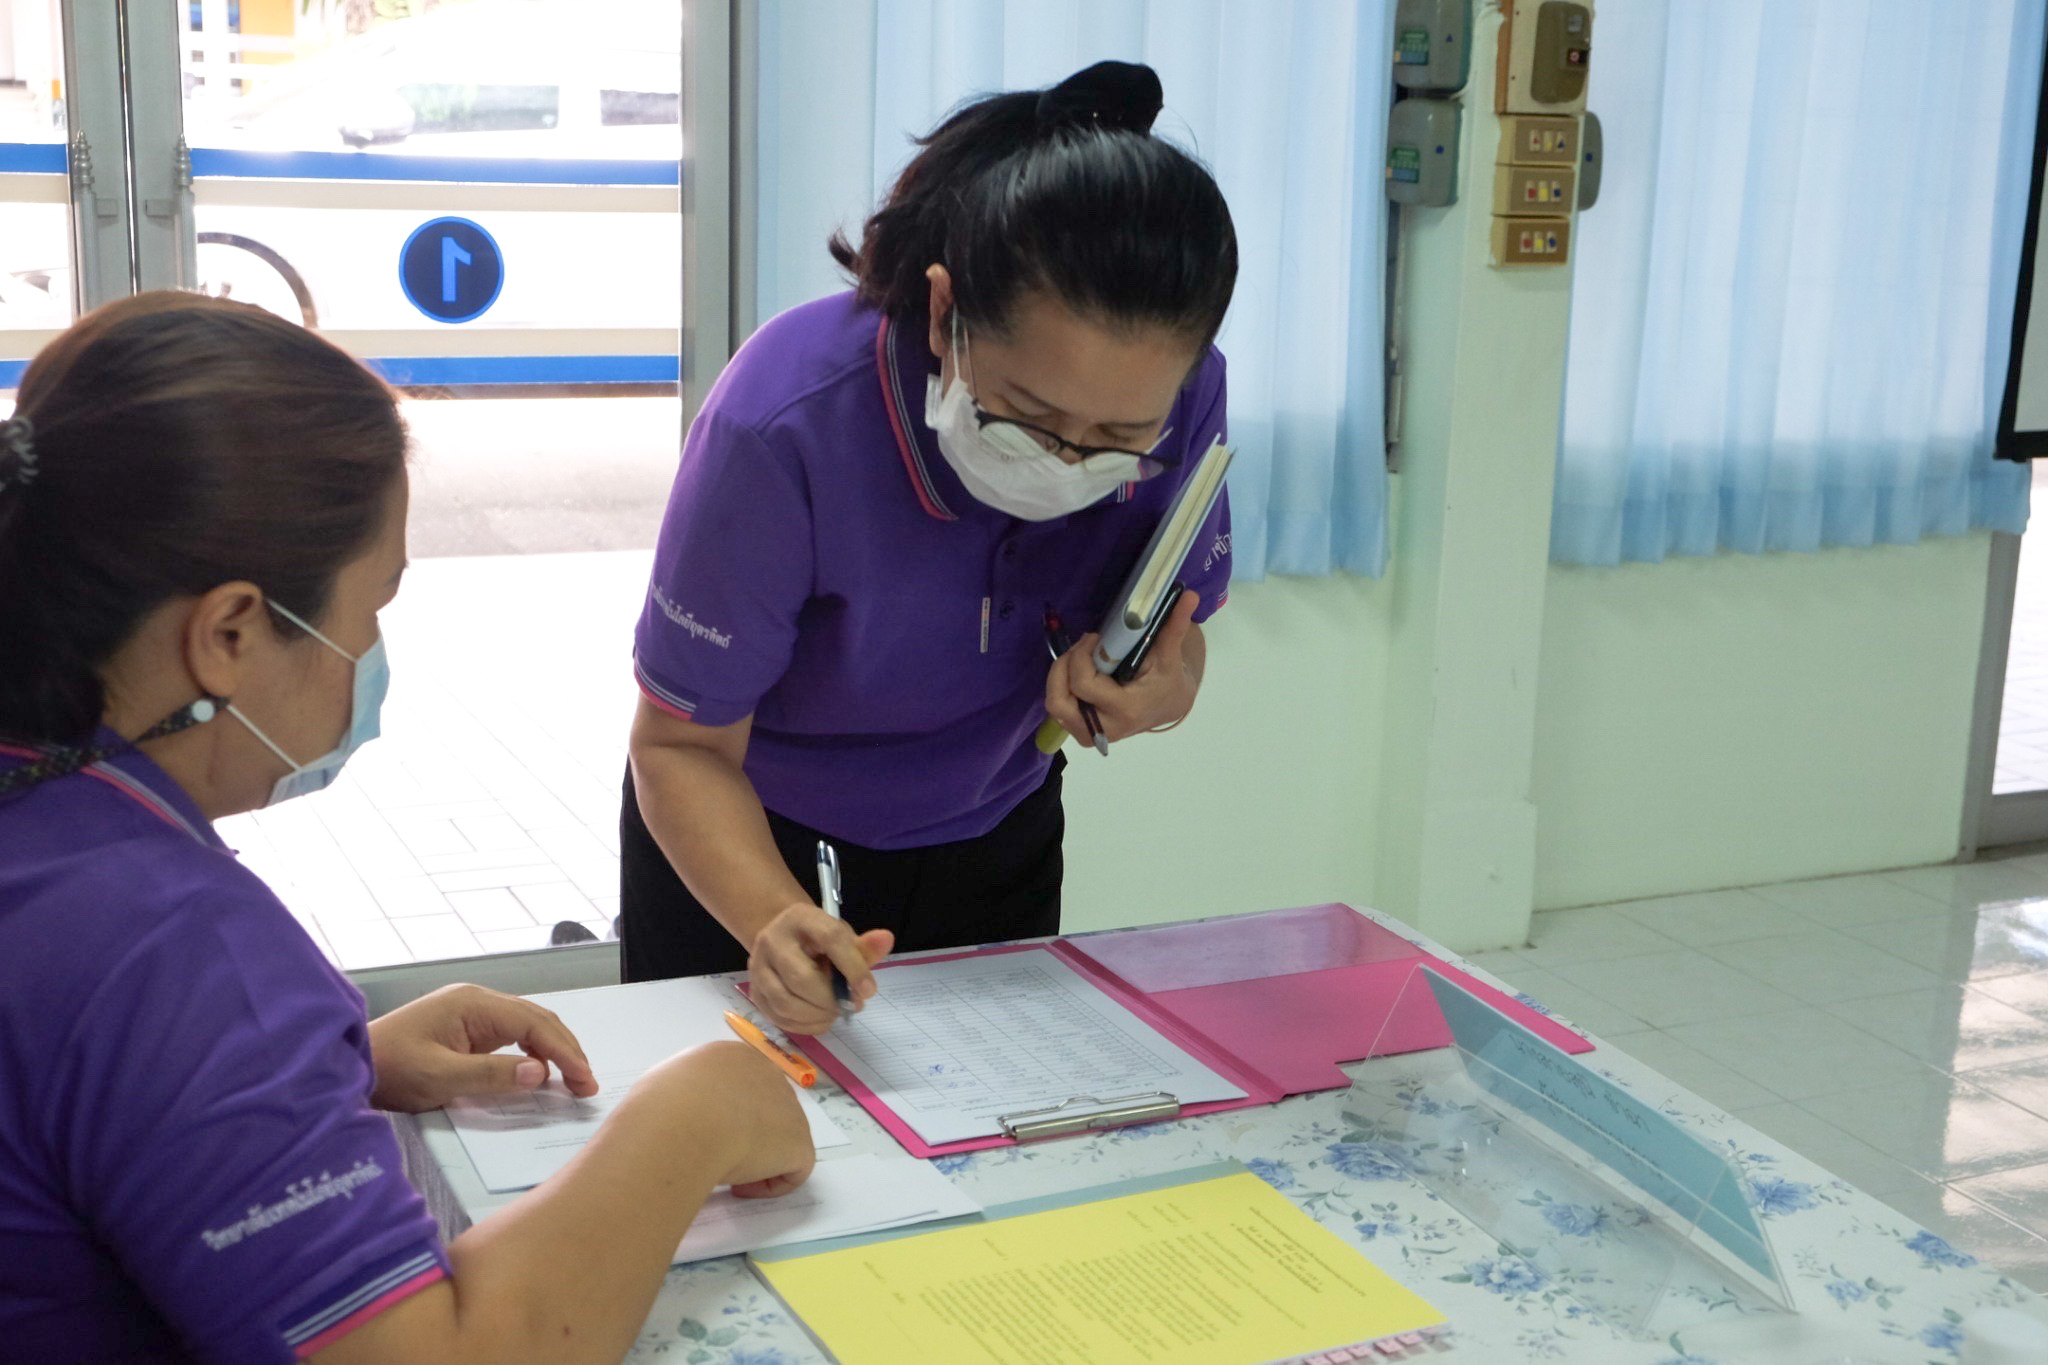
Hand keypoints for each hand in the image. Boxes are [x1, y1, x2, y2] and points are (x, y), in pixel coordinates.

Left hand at [366, 983, 597, 1112]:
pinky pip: (512, 1037)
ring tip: (573, 1081)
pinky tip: (539, 1074)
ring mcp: (473, 1015)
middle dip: (566, 1050)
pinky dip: (533, 1054)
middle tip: (587, 1085)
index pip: (534, 1024)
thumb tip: (540, 1074)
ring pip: (528, 1027)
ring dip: (553, 1052)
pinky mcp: (467, 1031)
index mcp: (474, 1004)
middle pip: (537, 1020)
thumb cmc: (389, 1068)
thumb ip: (490, 1075)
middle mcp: (478, 1002)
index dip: (563, 1051)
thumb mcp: (438, 1077)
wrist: (350, 1064)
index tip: (583, 1080)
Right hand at [650, 1040, 818, 1197]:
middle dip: (745, 1136)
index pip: (738, 1087)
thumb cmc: (661, 1105)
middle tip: (715, 1158)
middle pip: (764, 1110)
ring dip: (756, 1160)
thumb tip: (678, 1113)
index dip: (724, 1116)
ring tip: (724, 1174)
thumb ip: (679, 1095)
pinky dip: (768, 1185)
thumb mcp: (660, 1088)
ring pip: (780, 1139)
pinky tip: (739, 1188)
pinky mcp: (799, 1140)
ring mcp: (788, 1106)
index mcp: (731, 1057)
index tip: (702, 1137)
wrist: (681, 1122)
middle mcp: (765, 1073)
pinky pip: (793, 1169)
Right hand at [747, 902, 892, 1036]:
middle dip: (830, 1000)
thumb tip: (886, 940)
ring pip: (786, 1002)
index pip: (829, 938)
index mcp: (800, 918)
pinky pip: (778, 1017)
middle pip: (801, 978)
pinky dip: (805, 1026)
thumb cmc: (818, 941)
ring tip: (834, 1013)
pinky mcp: (754, 992)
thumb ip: (863, 946)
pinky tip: (820, 1020)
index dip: (853, 967)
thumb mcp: (842, 937)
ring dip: (817, 1016)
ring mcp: (758, 968)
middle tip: (849, 1006)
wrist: (783, 941)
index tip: (869, 990)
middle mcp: (772, 940)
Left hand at [1044, 589, 1200, 745]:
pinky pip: (1059, 711)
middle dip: (1062, 669)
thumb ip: (1175, 626)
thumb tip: (1190, 597)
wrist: (1169, 707)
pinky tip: (1079, 673)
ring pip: (1055, 707)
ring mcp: (1093, 735)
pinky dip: (1062, 688)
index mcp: (1125, 709)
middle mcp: (1106, 728)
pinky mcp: (1085, 734)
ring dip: (1059, 678)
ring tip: (1078, 659)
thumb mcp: (1170, 654)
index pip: (1083, 684)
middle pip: (1059, 702)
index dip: (1080, 656)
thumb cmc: (1167, 680)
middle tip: (1080, 649)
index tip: (1094, 638)